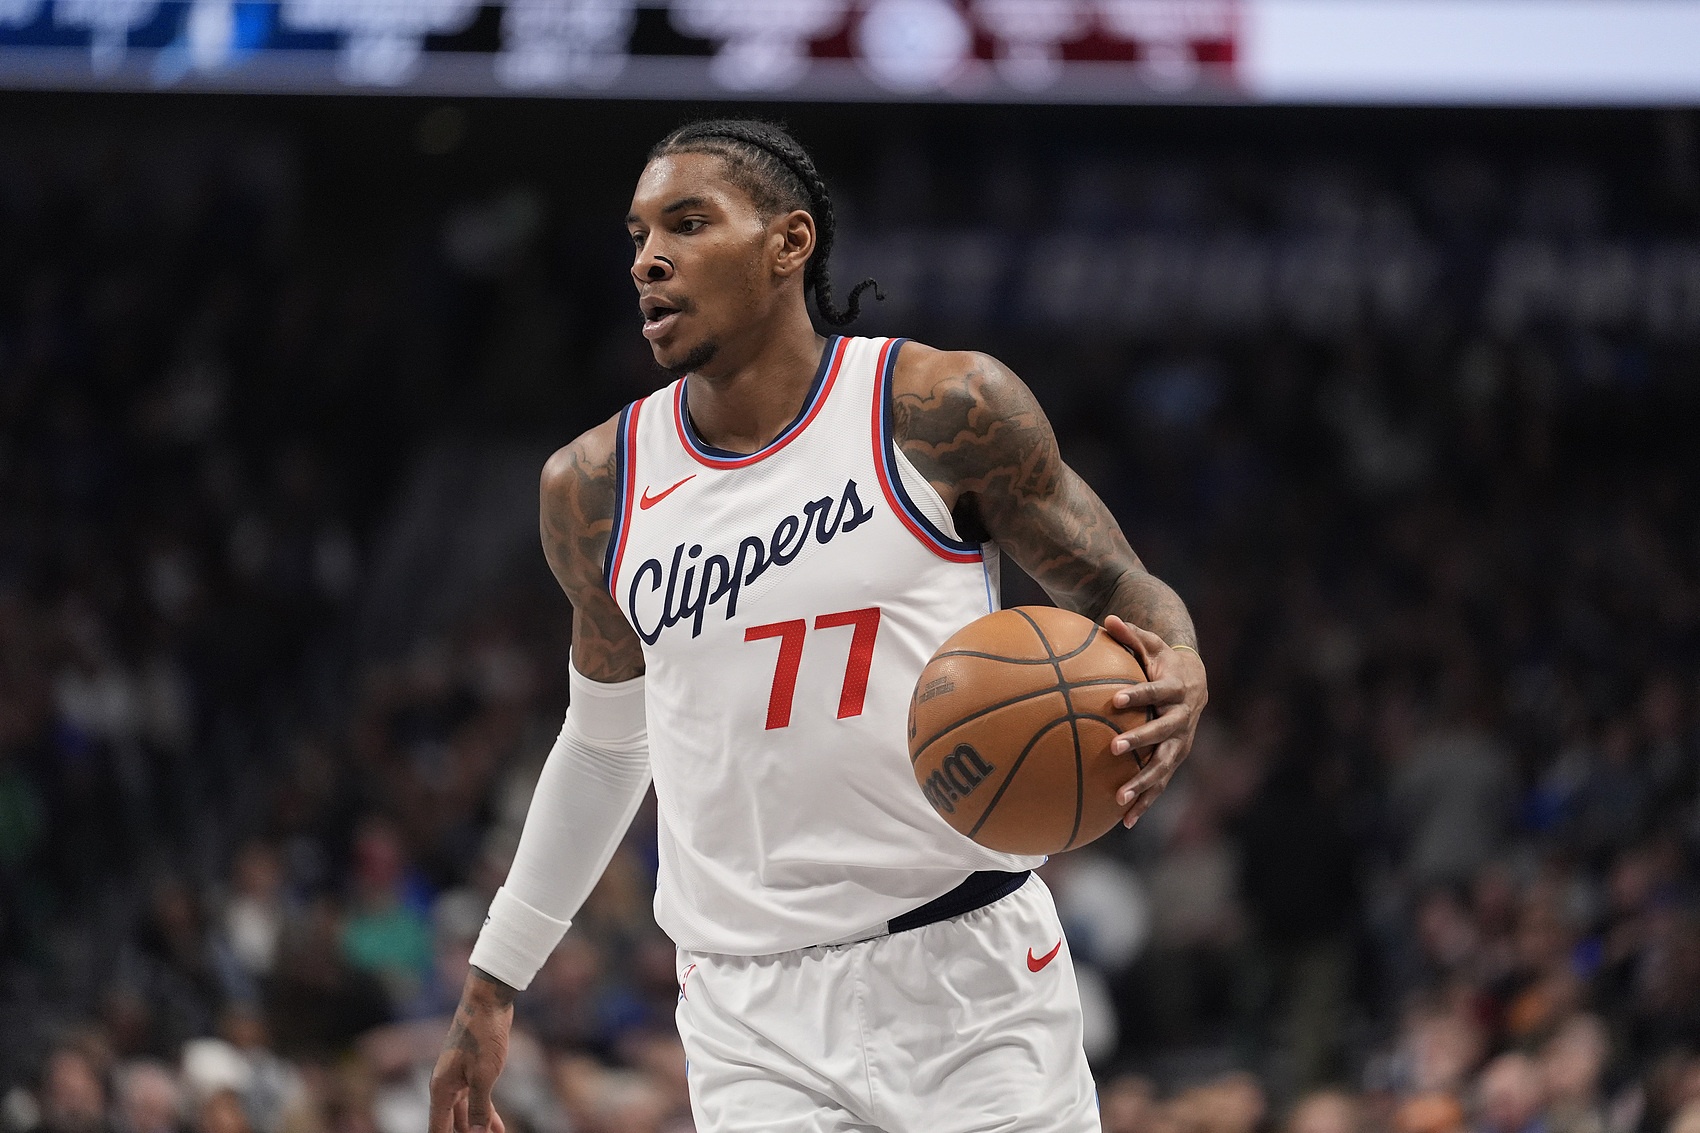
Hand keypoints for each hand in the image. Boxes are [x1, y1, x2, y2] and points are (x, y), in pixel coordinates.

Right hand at [428, 970, 514, 1132]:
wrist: (488, 1002)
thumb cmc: (483, 1035)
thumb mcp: (484, 1076)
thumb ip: (478, 1108)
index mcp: (441, 1089)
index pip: (438, 1129)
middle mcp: (446, 1086)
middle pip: (450, 1124)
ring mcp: (459, 1078)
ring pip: (465, 1113)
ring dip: (477, 1129)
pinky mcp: (473, 1071)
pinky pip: (476, 1100)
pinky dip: (486, 1114)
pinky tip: (498, 1127)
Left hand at [1101, 616, 1207, 828]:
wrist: (1195, 681)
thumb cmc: (1162, 660)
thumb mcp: (1150, 644)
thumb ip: (1130, 635)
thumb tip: (1107, 619)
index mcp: (1176, 689)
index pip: (1157, 691)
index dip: (1138, 694)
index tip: (1115, 699)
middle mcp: (1183, 719)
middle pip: (1164, 732)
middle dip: (1141, 741)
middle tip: (1115, 748)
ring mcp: (1181, 742)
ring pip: (1164, 766)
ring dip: (1144, 783)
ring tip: (1119, 798)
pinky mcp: (1175, 758)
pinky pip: (1160, 783)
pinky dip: (1146, 802)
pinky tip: (1125, 821)